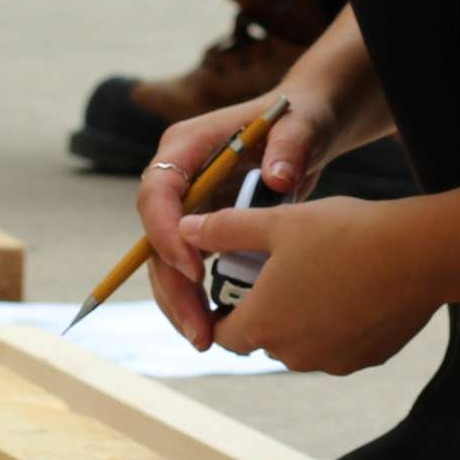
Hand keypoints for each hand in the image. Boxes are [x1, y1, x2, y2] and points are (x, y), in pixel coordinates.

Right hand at [137, 88, 342, 349]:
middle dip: (172, 286)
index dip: (167, 233)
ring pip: (165, 260)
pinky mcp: (200, 225)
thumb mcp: (301, 126)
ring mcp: (186, 203)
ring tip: (205, 341)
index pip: (157, 191)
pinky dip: (196, 299)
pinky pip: (187, 266)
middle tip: (199, 330)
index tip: (196, 271)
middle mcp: (177, 176)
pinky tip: (215, 329)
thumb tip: (278, 178)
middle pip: (154, 236)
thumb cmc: (300, 118)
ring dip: (179, 302)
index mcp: (187, 145)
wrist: (305, 126)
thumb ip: (290, 146)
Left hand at [185, 197, 443, 375]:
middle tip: (279, 269)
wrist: (418, 253)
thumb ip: (226, 229)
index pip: (223, 334)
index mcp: (263, 323)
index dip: (221, 310)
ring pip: (302, 343)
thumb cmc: (344, 233)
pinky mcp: (366, 359)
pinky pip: (338, 345)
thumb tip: (185, 229)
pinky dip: (337, 323)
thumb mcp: (278, 222)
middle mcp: (292, 354)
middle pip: (263, 338)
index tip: (234, 285)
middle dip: (265, 309)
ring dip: (301, 317)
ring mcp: (332, 361)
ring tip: (319, 273)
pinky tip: (353, 287)